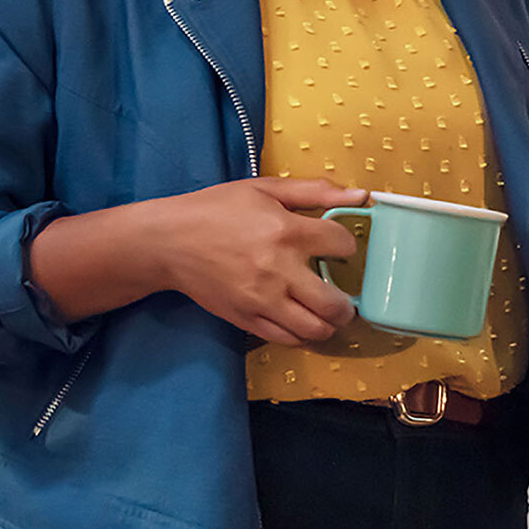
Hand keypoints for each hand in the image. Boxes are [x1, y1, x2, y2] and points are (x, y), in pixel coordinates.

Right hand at [153, 178, 367, 345]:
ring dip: (329, 324)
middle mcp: (277, 270)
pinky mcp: (245, 319)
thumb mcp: (266, 189)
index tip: (341, 247)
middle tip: (346, 297)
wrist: (168, 241)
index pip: (341, 246)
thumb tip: (361, 195)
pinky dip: (302, 335)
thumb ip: (316, 191)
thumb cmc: (217, 210)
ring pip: (313, 329)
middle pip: (333, 302)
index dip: (348, 245)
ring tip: (327, 313)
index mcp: (286, 231)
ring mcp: (261, 300)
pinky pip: (286, 339)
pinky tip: (303, 320)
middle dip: (348, 304)